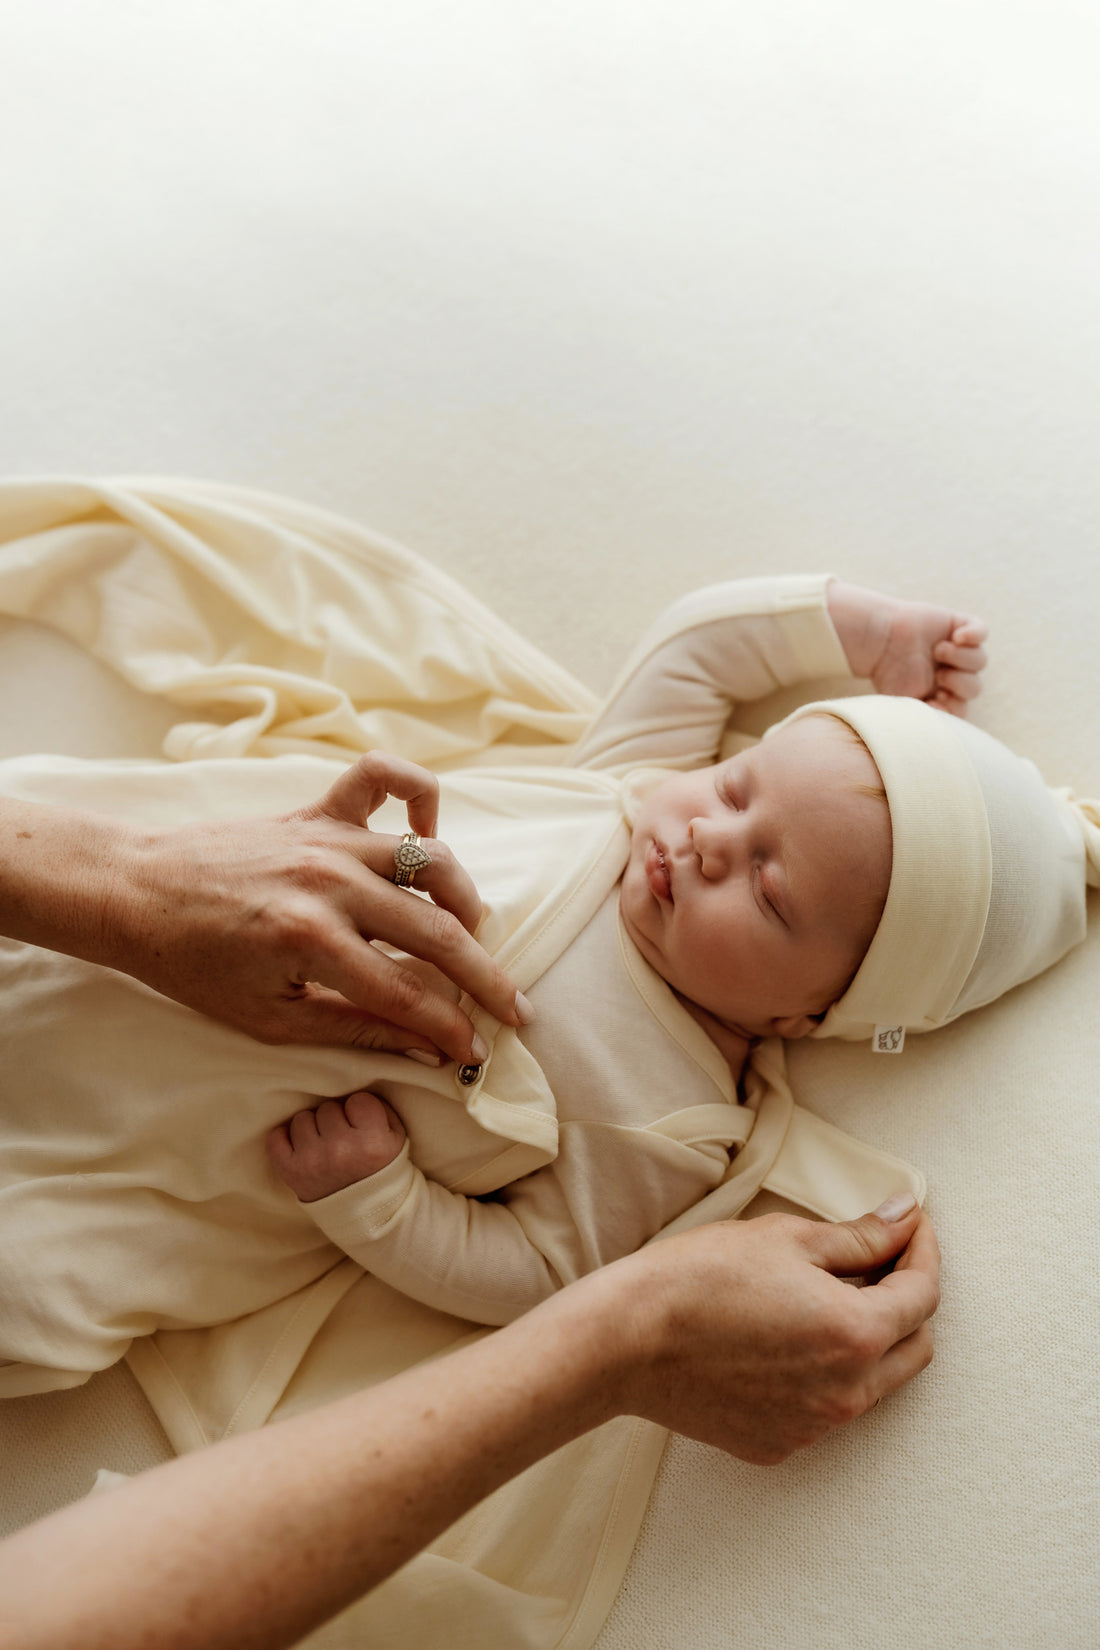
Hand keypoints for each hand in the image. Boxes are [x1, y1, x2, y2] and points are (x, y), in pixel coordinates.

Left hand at [106, 753, 526, 1060]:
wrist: (135, 892)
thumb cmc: (193, 966)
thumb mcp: (269, 1019)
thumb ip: (354, 1030)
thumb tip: (426, 1050)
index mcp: (311, 942)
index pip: (407, 994)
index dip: (450, 1029)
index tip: (477, 1052)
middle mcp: (329, 883)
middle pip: (436, 932)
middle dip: (484, 977)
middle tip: (513, 1006)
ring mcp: (327, 839)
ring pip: (432, 860)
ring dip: (465, 901)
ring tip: (470, 935)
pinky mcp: (318, 810)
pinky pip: (384, 778)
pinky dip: (419, 796)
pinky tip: (428, 836)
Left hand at [268, 1091, 406, 1201]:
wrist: (365, 1214)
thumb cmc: (380, 1170)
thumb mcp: (396, 1139)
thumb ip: (380, 1108)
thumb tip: (352, 1088)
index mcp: (372, 1143)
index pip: (358, 1100)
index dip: (361, 1112)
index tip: (362, 1127)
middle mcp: (341, 1150)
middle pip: (328, 1108)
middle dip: (336, 1120)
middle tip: (343, 1139)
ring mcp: (312, 1161)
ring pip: (303, 1119)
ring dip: (313, 1129)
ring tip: (324, 1146)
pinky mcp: (290, 1171)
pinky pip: (276, 1136)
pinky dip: (285, 1139)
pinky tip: (302, 1148)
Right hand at [604, 1195, 937, 1462]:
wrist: (627, 1340)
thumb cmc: (699, 1279)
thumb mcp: (787, 1238)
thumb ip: (860, 1236)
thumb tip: (904, 1219)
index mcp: (856, 1335)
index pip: (924, 1293)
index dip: (922, 1250)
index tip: (908, 1225)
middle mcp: (847, 1392)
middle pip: (915, 1347)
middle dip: (909, 1298)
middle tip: (878, 1259)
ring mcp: (814, 1427)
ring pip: (873, 1382)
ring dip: (869, 1339)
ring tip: (824, 1295)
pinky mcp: (779, 1444)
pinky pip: (826, 1407)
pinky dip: (825, 1372)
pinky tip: (786, 1337)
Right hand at [827, 581, 987, 716]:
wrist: (876, 639)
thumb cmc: (885, 673)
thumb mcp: (901, 704)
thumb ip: (922, 720)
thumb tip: (936, 733)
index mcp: (940, 694)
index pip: (962, 707)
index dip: (954, 705)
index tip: (935, 699)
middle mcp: (952, 673)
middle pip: (975, 687)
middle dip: (959, 683)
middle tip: (939, 676)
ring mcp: (957, 649)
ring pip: (980, 660)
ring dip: (963, 658)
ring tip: (939, 650)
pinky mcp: (957, 625)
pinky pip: (982, 631)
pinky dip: (974, 635)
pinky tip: (957, 637)